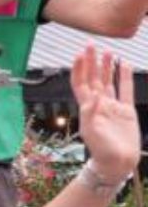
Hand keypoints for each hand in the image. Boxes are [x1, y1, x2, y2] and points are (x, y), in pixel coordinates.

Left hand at [73, 44, 142, 182]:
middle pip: (93, 78)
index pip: (81, 83)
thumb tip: (94, 96)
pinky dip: (125, 77)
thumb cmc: (101, 150)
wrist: (118, 162)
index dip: (79, 69)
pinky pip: (126, 90)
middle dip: (91, 61)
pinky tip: (124, 65)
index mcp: (87, 108)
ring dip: (106, 66)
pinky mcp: (126, 111)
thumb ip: (90, 113)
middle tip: (91, 44)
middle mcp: (99, 104)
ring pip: (109, 81)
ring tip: (107, 51)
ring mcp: (113, 106)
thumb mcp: (91, 131)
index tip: (79, 54)